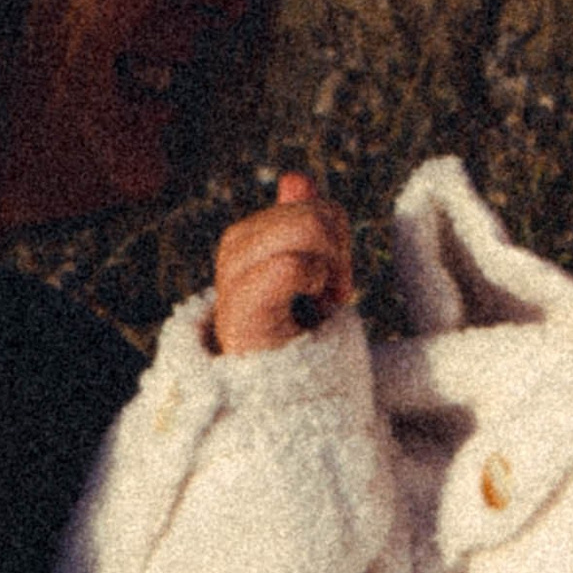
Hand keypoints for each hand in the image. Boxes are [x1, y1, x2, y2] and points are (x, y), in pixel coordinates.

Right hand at [214, 174, 353, 353]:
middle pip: (316, 213)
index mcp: (248, 236)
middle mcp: (235, 247)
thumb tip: (296, 178)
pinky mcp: (239, 306)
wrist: (273, 393)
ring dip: (331, 269)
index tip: (332, 279)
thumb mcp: (306, 270)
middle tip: (331, 295)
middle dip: (340, 253)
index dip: (340, 238)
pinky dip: (314, 284)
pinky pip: (294, 265)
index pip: (315, 205)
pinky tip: (306, 311)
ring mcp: (233, 275)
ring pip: (309, 228)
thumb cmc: (291, 334)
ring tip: (319, 303)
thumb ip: (302, 224)